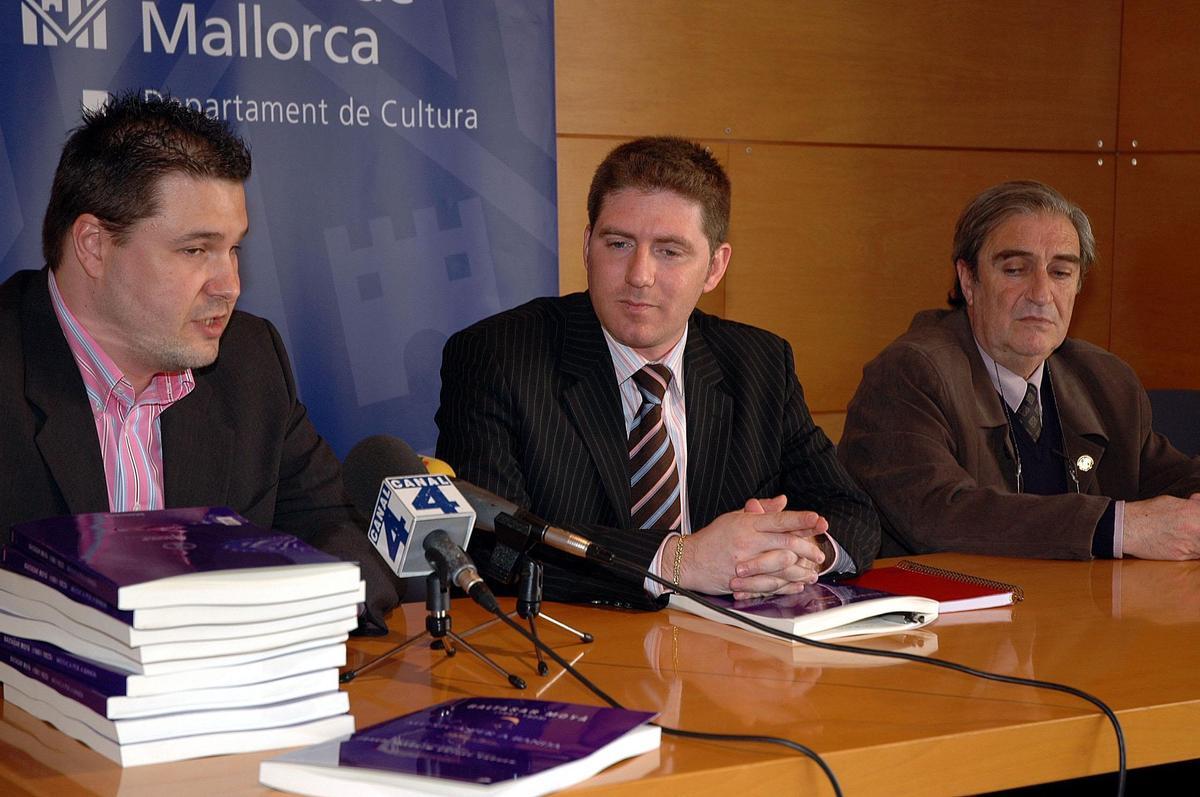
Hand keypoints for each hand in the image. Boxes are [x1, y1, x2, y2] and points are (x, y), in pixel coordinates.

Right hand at [678, 495, 829, 597]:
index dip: (801, 519)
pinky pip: (771, 585)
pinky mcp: (743, 581)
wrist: (689, 561)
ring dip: (801, 570)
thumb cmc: (713, 538)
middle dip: (807, 548)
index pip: (779, 520)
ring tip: (812, 572)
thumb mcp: (735, 517)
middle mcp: (747, 542)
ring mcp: (745, 563)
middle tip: (820, 554)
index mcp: (747, 524)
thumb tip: (783, 501)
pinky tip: (798, 584)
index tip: (818, 520)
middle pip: (785, 543)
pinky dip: (788, 585)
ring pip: (781, 566)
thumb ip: (761, 510)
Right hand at [1122, 494, 1199, 559]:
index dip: (1199, 520)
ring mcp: (1191, 544)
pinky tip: (1182, 543)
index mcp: (1195, 511)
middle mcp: (1197, 528)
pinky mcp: (1183, 557)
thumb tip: (1198, 501)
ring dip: (1197, 542)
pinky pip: (1196, 555)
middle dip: (1198, 532)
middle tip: (1191, 530)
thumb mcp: (1171, 501)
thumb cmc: (1145, 514)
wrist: (1128, 529)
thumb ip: (1190, 504)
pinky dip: (1193, 550)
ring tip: (1186, 536)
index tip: (1197, 521)